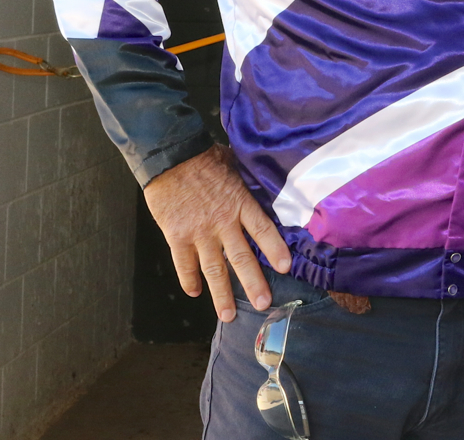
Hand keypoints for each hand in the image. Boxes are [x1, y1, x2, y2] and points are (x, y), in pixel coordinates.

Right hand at [143, 144, 292, 322]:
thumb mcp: (237, 166)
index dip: (274, 249)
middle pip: (241, 257)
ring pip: (213, 268)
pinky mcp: (177, 236)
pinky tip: (195, 293)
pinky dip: (189, 280)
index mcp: (240, 203)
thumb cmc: (205, 158)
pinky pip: (184, 264)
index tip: (285, 267)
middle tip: (264, 304)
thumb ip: (250, 185)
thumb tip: (270, 188)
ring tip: (229, 315)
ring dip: (221, 294)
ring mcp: (198, 232)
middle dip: (253, 283)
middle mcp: (222, 222)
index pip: (262, 229)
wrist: (170, 157)